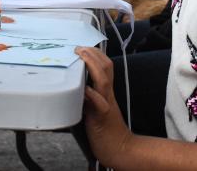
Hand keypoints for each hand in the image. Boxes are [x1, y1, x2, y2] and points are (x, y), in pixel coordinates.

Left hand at [75, 47, 132, 167]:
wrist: (121, 150)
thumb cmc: (106, 131)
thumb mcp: (94, 109)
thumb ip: (87, 97)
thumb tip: (75, 87)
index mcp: (106, 92)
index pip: (105, 66)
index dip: (95, 54)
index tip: (82, 47)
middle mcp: (108, 95)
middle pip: (106, 67)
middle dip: (93, 54)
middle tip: (79, 47)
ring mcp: (107, 104)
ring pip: (103, 80)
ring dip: (92, 65)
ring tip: (81, 56)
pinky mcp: (103, 117)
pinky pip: (100, 104)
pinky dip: (92, 95)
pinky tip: (85, 90)